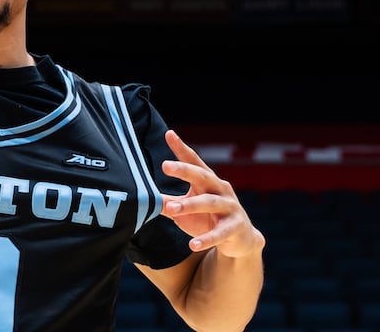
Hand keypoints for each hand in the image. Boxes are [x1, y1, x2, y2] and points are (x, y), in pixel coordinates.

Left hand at [160, 130, 265, 258]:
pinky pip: (220, 233)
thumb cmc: (207, 219)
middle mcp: (220, 189)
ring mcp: (230, 207)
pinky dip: (206, 239)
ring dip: (190, 206)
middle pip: (202, 176)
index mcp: (207, 181)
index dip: (181, 148)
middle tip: (165, 165)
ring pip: (210, 203)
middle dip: (185, 170)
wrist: (240, 240)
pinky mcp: (236, 227)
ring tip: (171, 209)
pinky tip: (192, 245)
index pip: (194, 162)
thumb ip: (167, 201)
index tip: (169, 134)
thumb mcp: (187, 208)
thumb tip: (139, 197)